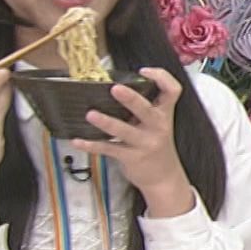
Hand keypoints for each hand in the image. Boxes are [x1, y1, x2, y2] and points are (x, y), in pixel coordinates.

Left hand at [75, 67, 194, 216]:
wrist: (164, 177)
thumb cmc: (155, 144)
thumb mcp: (157, 124)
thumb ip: (143, 108)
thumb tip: (114, 87)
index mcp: (164, 114)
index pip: (172, 91)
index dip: (161, 77)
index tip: (144, 72)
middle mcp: (157, 126)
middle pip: (146, 109)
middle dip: (131, 99)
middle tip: (115, 88)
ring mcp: (145, 143)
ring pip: (124, 131)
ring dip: (106, 122)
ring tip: (91, 114)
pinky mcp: (131, 157)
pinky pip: (108, 149)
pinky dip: (91, 145)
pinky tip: (78, 141)